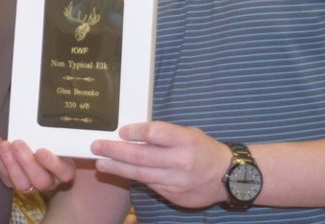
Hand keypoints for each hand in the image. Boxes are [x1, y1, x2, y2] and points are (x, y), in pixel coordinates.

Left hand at [0, 137, 75, 193]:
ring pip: (22, 183)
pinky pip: (6, 177)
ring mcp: (32, 184)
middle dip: (26, 162)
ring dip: (10, 163)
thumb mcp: (61, 137)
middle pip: (41, 181)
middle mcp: (50, 180)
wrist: (45, 148)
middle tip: (18, 144)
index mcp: (65, 170)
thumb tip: (55, 111)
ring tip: (4, 145)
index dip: (51, 163)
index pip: (64, 172)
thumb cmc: (55, 141)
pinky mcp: (15, 182)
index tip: (40, 151)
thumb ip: (58, 131)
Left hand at [91, 122, 230, 208]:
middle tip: (97, 146)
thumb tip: (133, 132)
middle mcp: (180, 161)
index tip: (121, 130)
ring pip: (140, 174)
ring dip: (117, 167)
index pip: (156, 133)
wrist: (228, 177)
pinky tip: (120, 171)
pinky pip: (149, 184)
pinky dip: (133, 177)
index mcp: (186, 140)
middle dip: (115, 151)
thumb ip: (164, 134)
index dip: (136, 131)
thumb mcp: (188, 133)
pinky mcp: (173, 195)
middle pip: (141, 155)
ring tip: (101, 162)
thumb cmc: (203, 149)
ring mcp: (176, 181)